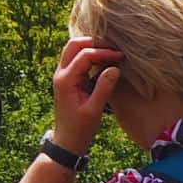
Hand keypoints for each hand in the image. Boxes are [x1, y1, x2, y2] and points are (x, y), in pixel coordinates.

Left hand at [51, 36, 122, 157]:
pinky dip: (90, 56)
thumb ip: (104, 87)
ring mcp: (63, 75)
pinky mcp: (68, 79)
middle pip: (74, 45)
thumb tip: (115, 67)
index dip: (104, 52)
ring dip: (91, 47)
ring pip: (73, 50)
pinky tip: (106, 61)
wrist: (67, 141)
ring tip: (112, 51)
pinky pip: (77, 60)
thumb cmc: (80, 128)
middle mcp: (61, 74)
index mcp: (65, 80)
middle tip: (115, 46)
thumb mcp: (94, 109)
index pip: (84, 55)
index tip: (121, 56)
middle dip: (94, 42)